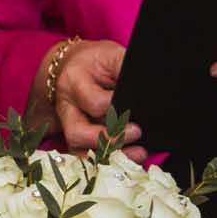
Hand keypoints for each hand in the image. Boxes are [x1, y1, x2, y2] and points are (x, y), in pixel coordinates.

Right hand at [33, 40, 145, 159]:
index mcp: (75, 81)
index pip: (94, 101)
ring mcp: (67, 125)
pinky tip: (125, 162)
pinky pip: (83, 159)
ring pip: (79, 150)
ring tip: (137, 153)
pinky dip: (104, 163)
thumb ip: (125, 66)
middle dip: (109, 138)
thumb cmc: (97, 60)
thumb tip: (150, 81)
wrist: (75, 64)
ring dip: (108, 156)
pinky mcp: (73, 138)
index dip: (115, 107)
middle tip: (137, 132)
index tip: (135, 108)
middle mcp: (66, 106)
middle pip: (78, 132)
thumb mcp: (111, 54)